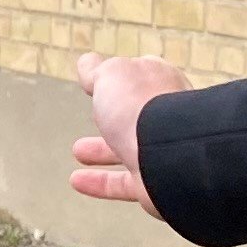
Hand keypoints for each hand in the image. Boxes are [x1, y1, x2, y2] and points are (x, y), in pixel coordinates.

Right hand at [71, 50, 193, 214]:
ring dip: (102, 151)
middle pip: (138, 115)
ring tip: (78, 152)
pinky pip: (124, 183)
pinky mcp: (156, 183)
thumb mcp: (110, 75)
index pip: (142, 75)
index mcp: (161, 83)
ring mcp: (163, 151)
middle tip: (96, 116)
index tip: (100, 81)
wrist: (169, 156)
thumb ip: (97, 70)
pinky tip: (77, 181)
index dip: (121, 77)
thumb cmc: (142, 108)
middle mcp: (166, 117)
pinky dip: (100, 183)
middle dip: (114, 116)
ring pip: (130, 151)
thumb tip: (87, 62)